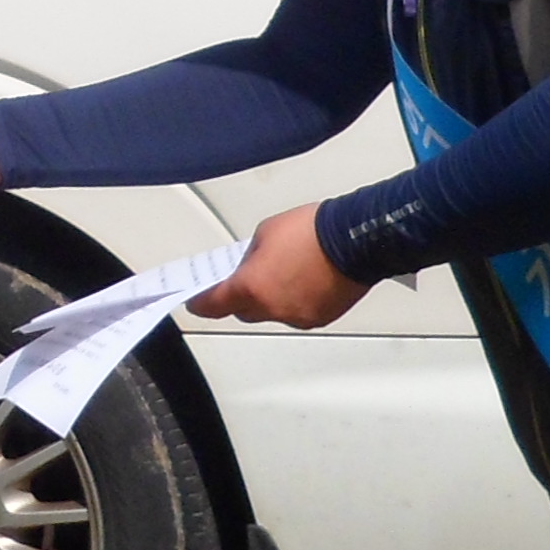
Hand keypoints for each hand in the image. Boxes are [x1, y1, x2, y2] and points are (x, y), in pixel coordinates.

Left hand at [187, 206, 365, 329]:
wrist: (354, 239)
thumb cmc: (313, 231)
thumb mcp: (266, 232)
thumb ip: (250, 255)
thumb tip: (250, 265)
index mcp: (251, 288)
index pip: (213, 305)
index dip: (201, 303)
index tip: (195, 301)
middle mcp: (273, 309)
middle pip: (243, 312)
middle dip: (240, 297)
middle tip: (244, 278)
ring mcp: (297, 317)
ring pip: (272, 313)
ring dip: (271, 298)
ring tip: (284, 271)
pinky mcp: (319, 318)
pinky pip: (296, 313)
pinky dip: (294, 301)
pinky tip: (303, 280)